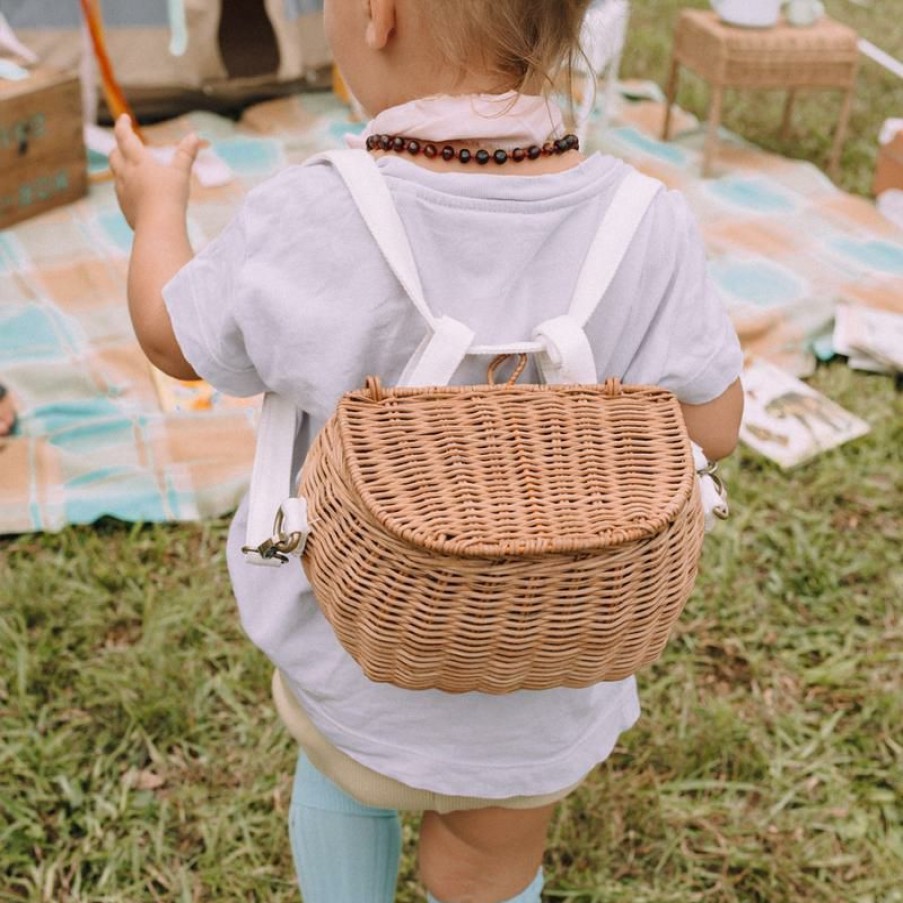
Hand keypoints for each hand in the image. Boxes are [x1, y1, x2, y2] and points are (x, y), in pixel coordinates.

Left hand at [109, 114, 201, 230]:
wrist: (158, 228)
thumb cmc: (170, 198)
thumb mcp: (181, 174)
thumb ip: (186, 155)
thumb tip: (194, 136)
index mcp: (138, 162)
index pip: (124, 137)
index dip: (122, 126)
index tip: (124, 118)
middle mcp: (126, 175)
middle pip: (114, 155)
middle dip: (118, 147)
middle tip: (124, 145)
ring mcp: (123, 193)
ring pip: (117, 175)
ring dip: (122, 169)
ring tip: (132, 170)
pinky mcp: (125, 209)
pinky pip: (122, 195)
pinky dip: (128, 189)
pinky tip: (137, 195)